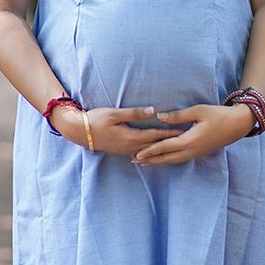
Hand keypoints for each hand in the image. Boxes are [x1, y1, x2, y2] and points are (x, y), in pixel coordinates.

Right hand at [51, 104, 179, 155]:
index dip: (170, 133)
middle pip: (155, 146)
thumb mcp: (115, 113)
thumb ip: (134, 113)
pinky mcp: (122, 151)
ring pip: (149, 151)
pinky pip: (142, 153)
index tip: (184, 131)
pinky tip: (157, 152)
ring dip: (162, 149)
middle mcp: (130, 147)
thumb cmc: (96, 119)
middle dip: (170, 143)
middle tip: (186, 140)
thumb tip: (153, 111)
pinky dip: (152, 152)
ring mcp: (126, 151)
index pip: (156, 136)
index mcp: (131, 137)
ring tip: (176, 147)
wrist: (79, 131)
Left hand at [132, 103, 255, 165]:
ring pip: (173, 161)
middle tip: (134, 160)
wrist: (238, 124)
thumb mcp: (198, 111)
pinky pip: (180, 159)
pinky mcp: (199, 153)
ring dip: (158, 162)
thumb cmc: (219, 115)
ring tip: (145, 162)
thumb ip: (178, 116)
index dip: (150, 150)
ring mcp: (196, 153)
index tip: (137, 153)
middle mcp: (192, 150)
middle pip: (167, 158)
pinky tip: (163, 159)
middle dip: (150, 160)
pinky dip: (168, 160)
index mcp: (190, 140)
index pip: (165, 147)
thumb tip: (159, 117)